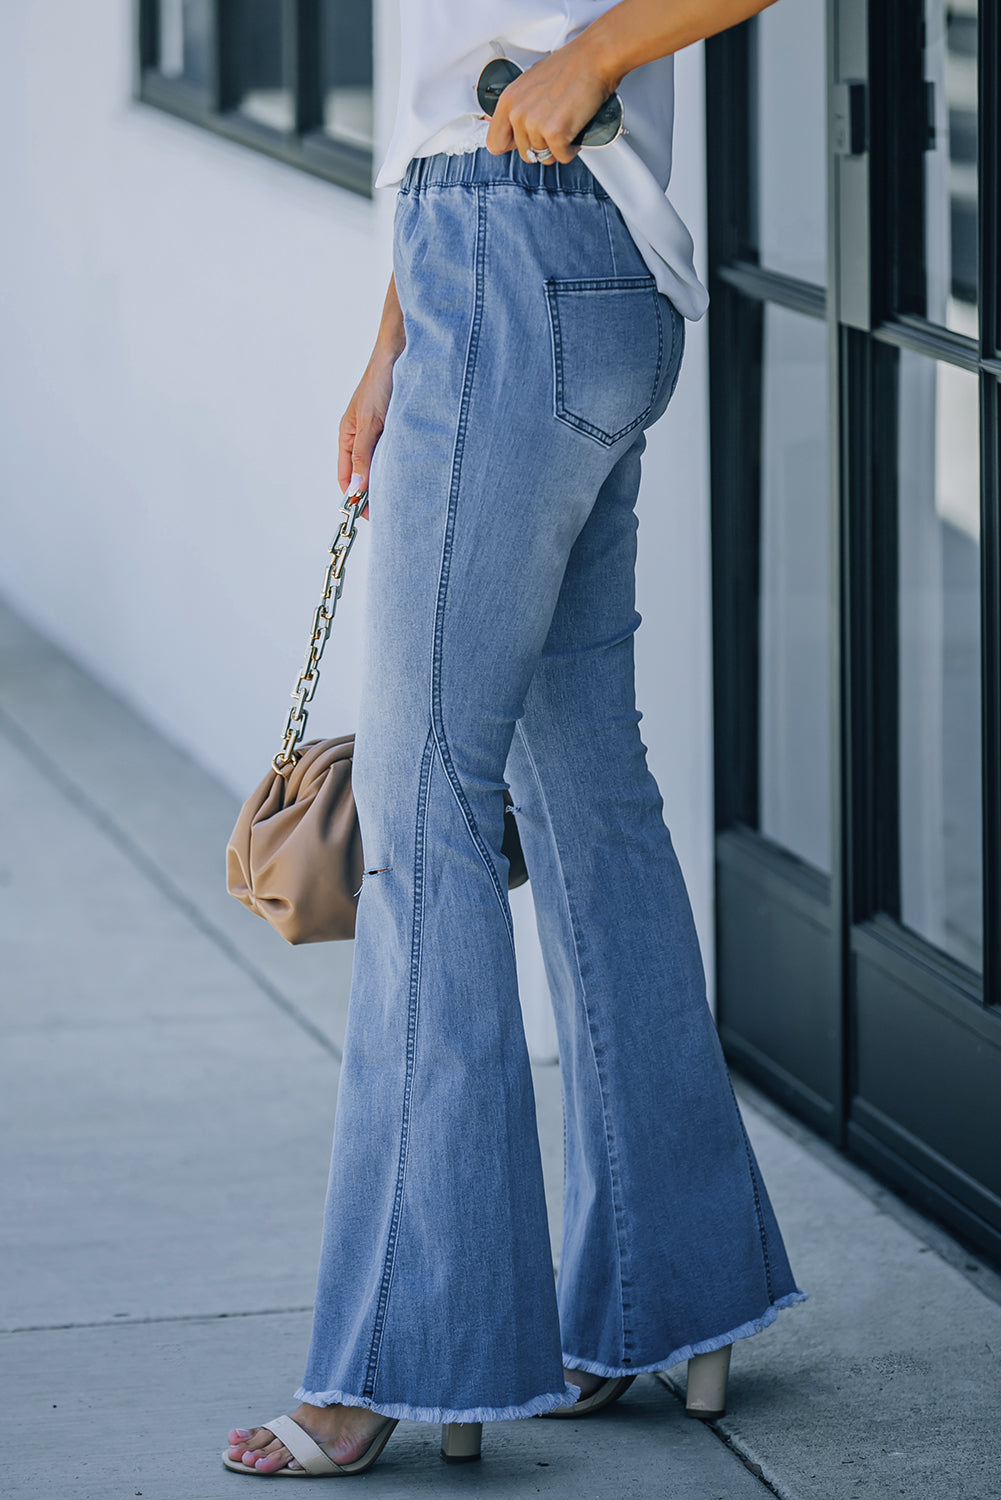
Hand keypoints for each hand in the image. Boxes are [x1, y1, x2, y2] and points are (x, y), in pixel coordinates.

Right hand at [338, 276, 404, 517]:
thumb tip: (355, 491)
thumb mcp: (371, 421)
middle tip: (393, 514)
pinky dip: (404, 466)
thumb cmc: (383, 379)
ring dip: (391, 481)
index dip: (356, 499)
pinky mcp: (399, 427)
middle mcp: (362, 437)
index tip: (370, 516)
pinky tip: (416, 476)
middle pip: (364, 476)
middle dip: (375, 495)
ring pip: (383, 467)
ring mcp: (381, 433)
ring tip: (406, 499)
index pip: (346, 479)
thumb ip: (363, 456)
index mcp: (347, 435)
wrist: (405, 347)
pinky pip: (399, 454)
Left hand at [484, 42, 616, 164]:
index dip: (512, 145)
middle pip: (525, 153)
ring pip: (544, 157)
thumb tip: (515, 126)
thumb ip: (519, 107)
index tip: (525, 140)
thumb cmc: (568, 67)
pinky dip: (572, 148)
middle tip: (555, 127)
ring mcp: (535, 124)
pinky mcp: (555, 133)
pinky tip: (575, 128)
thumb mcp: (531, 83)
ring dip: (559, 146)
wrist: (593, 58)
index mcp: (508, 100)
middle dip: (542, 145)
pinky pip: (563, 157)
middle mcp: (518, 113)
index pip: (495, 143)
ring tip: (567, 123)